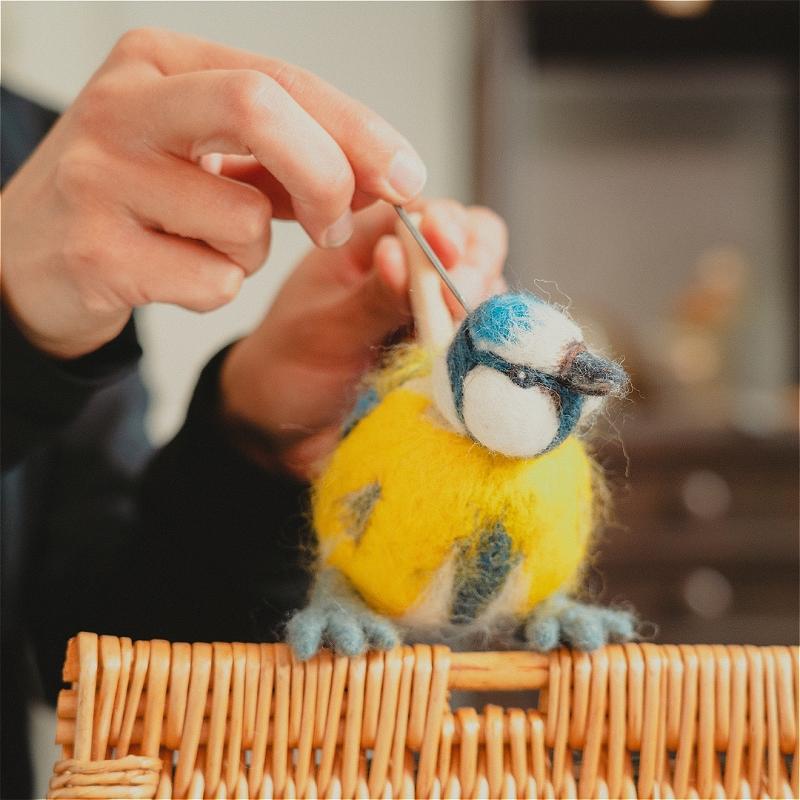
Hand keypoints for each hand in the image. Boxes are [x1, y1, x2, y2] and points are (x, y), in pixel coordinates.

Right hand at [1, 28, 426, 358]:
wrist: (27, 257)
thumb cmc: (131, 200)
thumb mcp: (201, 155)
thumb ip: (283, 158)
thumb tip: (377, 179)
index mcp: (159, 63)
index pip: (283, 80)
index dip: (358, 131)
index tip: (406, 177)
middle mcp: (124, 105)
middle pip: (260, 109)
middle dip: (325, 176)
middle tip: (334, 226)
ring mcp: (100, 177)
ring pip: (244, 220)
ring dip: (252, 254)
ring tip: (202, 246)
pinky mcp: (96, 252)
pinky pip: (213, 281)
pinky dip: (216, 289)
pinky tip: (169, 273)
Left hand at [221, 199, 507, 477]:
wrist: (288, 432)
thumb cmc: (289, 367)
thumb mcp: (325, 330)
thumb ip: (371, 298)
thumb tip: (402, 256)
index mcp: (370, 242)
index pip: (425, 213)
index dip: (445, 226)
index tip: (446, 250)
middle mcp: (411, 270)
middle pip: (473, 243)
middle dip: (475, 265)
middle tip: (460, 298)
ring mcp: (435, 311)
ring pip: (486, 292)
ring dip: (482, 309)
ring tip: (455, 336)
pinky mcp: (448, 352)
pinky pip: (482, 341)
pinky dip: (482, 348)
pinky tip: (463, 362)